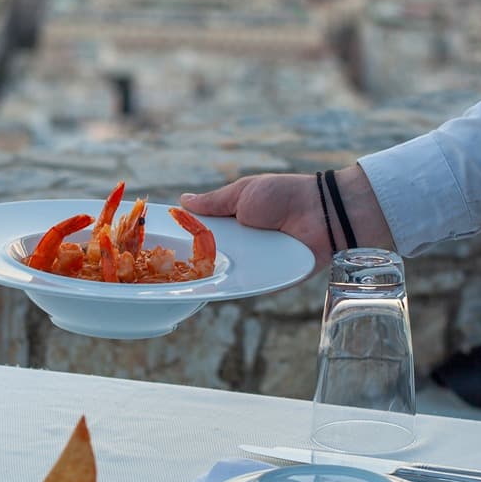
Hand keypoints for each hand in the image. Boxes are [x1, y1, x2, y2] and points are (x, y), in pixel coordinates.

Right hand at [181, 168, 395, 271]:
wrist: (321, 213)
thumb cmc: (283, 196)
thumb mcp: (243, 193)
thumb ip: (214, 202)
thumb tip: (183, 200)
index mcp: (234, 223)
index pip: (204, 235)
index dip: (184, 238)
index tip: (159, 242)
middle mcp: (242, 246)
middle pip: (209, 257)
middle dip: (189, 261)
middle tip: (163, 266)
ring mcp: (254, 265)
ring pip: (223, 274)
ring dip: (206, 274)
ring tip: (180, 279)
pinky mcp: (267, 281)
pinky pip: (243, 287)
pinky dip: (228, 286)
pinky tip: (208, 287)